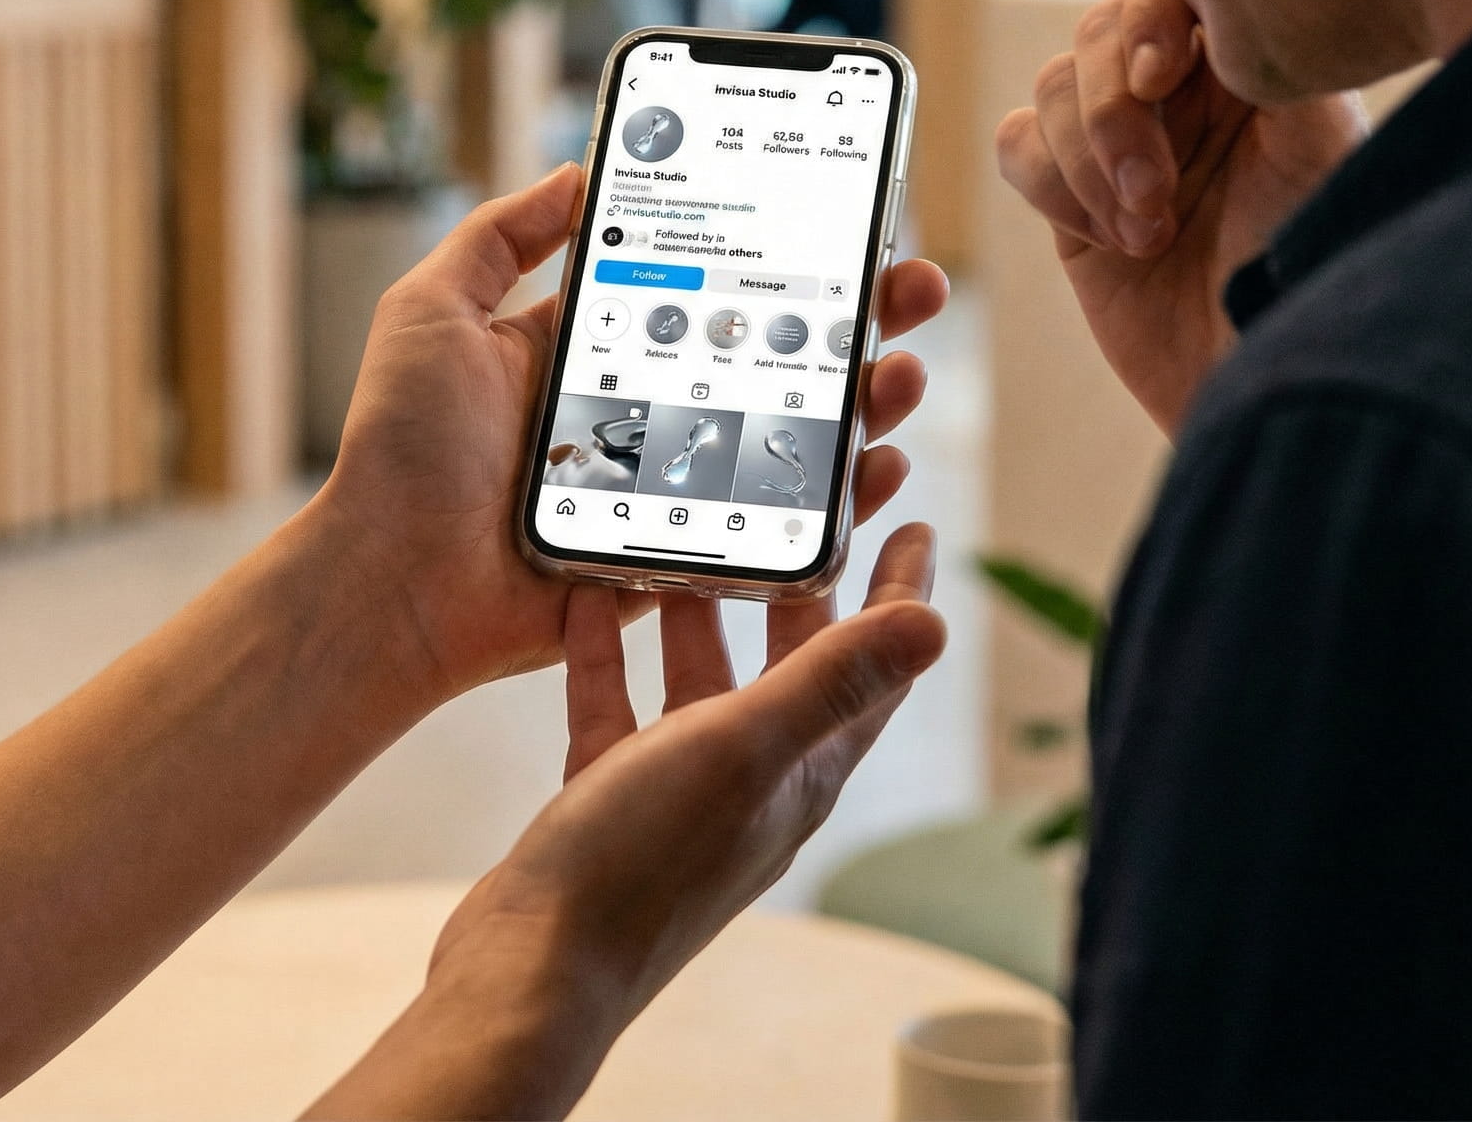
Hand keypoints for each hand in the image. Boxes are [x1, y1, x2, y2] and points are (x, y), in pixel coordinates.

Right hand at [304, 529, 945, 1120]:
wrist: (535, 962)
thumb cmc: (643, 863)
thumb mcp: (745, 748)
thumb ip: (831, 681)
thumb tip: (935, 626)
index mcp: (802, 768)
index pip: (874, 668)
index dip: (897, 595)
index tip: (909, 524)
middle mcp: (751, 776)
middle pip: (789, 663)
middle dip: (791, 585)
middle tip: (783, 508)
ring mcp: (679, 788)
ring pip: (699, 678)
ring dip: (692, 610)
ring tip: (678, 535)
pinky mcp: (609, 795)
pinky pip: (616, 703)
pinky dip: (606, 651)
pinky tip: (585, 600)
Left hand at [315, 164, 949, 704]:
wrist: (390, 582)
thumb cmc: (402, 447)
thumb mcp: (433, 309)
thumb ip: (497, 236)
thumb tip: (578, 171)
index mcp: (593, 348)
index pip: (707, 287)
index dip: (775, 256)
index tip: (842, 221)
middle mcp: (642, 408)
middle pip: (770, 355)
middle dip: (850, 321)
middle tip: (909, 287)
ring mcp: (669, 483)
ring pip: (791, 437)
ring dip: (861, 402)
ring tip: (904, 369)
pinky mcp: (682, 552)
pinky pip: (775, 525)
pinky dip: (836, 501)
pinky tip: (878, 467)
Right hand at [995, 0, 1363, 433]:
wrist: (1254, 376)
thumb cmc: (1306, 269)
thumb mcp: (1316, 150)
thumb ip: (1268, 62)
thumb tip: (1200, 6)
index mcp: (1242, 59)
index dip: (1149, 10)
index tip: (1162, 73)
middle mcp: (1178, 89)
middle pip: (1098, 33)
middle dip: (1115, 115)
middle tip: (1159, 193)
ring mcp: (1117, 140)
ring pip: (1051, 89)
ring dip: (1090, 163)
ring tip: (1147, 230)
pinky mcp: (1065, 194)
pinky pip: (1015, 146)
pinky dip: (1052, 189)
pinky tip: (1108, 239)